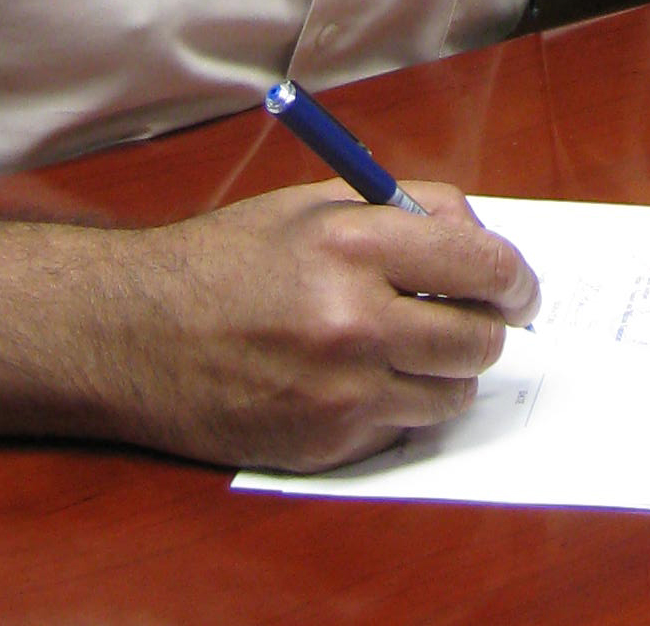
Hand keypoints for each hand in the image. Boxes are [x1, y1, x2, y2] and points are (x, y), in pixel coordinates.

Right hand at [107, 180, 539, 471]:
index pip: (483, 265)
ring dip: (444, 372)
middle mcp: (353, 319)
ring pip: (452, 393)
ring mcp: (341, 389)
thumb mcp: (310, 206)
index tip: (518, 288)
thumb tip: (479, 240)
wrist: (131, 334)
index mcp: (353, 244)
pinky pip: (402, 427)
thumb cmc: (220, 262)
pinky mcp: (325, 442)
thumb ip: (404, 213)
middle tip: (467, 320)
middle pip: (480, 338)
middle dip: (486, 328)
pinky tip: (356, 379)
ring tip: (405, 349)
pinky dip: (396, 405)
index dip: (515, 279)